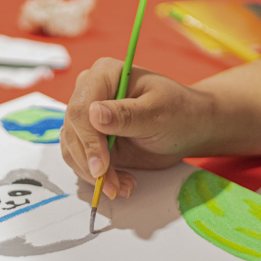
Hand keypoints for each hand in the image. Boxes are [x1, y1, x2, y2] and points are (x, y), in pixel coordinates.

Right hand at [60, 59, 213, 198]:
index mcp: (104, 74)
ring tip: (122, 186)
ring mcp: (87, 118)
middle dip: (90, 164)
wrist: (188, 127)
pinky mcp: (91, 140)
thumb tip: (94, 113)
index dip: (88, 140)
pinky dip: (98, 178)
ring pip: (72, 149)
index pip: (81, 108)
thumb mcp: (158, 112)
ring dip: (94, 175)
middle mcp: (89, 92)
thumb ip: (126, 114)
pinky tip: (122, 183)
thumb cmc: (179, 111)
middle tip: (114, 186)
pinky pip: (81, 161)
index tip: (101, 167)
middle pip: (72, 131)